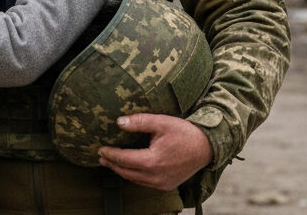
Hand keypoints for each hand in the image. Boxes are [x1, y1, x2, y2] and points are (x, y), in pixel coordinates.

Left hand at [97, 113, 213, 190]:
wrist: (206, 147)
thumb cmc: (185, 133)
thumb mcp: (161, 122)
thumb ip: (139, 122)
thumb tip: (119, 122)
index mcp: (152, 161)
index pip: (124, 159)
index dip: (110, 154)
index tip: (100, 149)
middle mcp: (156, 176)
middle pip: (126, 172)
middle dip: (112, 164)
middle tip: (101, 157)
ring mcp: (162, 183)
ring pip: (135, 180)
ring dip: (122, 171)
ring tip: (111, 163)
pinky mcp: (167, 185)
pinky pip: (145, 183)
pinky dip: (134, 176)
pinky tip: (130, 169)